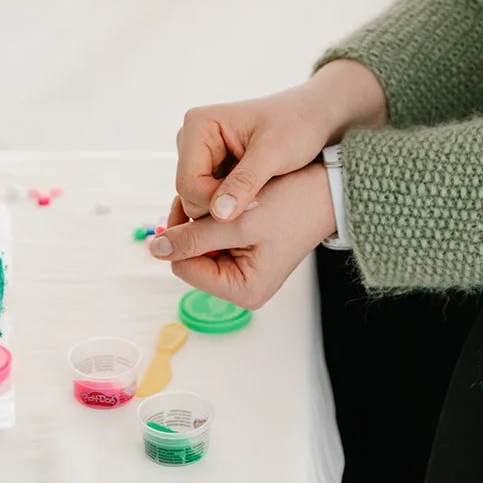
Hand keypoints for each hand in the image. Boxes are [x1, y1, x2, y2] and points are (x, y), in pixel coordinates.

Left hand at [151, 164, 336, 310]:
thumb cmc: (292, 207)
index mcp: (243, 290)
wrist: (328, 193)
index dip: (179, 235)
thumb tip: (155, 249)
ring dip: (202, 220)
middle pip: (191, 259)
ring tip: (218, 195)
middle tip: (203, 195)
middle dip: (192, 227)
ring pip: (201, 247)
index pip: (184, 267)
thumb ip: (193, 238)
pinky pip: (216, 241)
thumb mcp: (237, 222)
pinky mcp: (247, 256)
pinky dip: (215, 221)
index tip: (186, 202)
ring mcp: (244, 272)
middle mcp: (242, 288)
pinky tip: (226, 201)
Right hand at [175, 61, 385, 222]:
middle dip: (221, 205)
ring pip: (199, 199)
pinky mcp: (211, 165)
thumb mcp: (274, 154)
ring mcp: (199, 153)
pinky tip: (257, 197)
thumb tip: (219, 215)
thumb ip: (245, 183)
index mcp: (198, 124)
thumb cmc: (297, 125)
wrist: (314, 116)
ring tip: (261, 197)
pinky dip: (232, 203)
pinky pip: (210, 197)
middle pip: (190, 193)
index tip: (258, 202)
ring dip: (228, 206)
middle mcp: (191, 137)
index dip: (216, 202)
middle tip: (261, 200)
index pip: (188, 182)